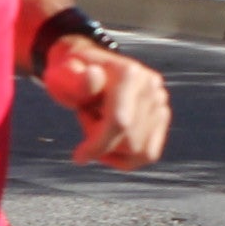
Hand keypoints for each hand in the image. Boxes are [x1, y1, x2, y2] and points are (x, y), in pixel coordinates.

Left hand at [40, 41, 169, 168]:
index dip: (99, 145)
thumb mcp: (63, 75)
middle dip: (102, 143)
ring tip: (99, 124)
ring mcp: (159, 100)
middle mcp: (150, 85)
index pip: (120, 123)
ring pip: (140, 151)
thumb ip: (75, 80)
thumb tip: (93, 76)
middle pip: (131, 141)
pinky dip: (127, 156)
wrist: (85, 67)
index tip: (79, 157)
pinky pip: (149, 152)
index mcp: (128, 73)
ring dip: (113, 148)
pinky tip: (110, 142)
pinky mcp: (161, 114)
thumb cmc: (69, 75)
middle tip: (87, 120)